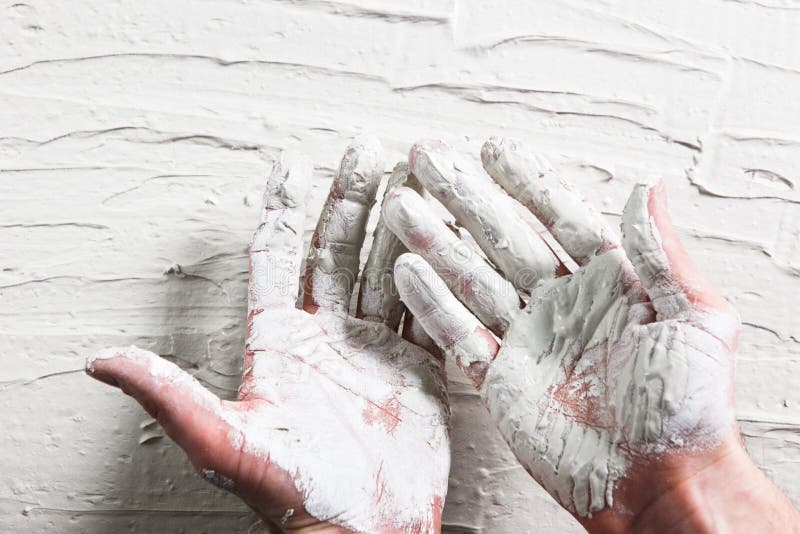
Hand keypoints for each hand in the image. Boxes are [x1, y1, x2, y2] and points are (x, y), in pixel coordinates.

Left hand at [86, 137, 449, 533]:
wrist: (365, 531)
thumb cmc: (297, 494)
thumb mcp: (227, 442)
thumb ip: (170, 395)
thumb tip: (100, 361)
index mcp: (280, 342)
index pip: (277, 257)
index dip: (283, 208)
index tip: (291, 162)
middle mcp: (328, 335)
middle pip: (337, 249)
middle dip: (352, 196)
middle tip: (369, 147)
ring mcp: (373, 347)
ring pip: (386, 268)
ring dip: (399, 224)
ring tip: (415, 177)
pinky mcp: (415, 365)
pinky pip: (428, 308)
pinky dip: (437, 274)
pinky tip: (446, 239)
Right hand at [383, 137, 797, 530]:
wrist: (660, 484)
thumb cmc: (688, 409)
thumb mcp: (695, 320)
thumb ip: (662, 254)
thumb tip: (647, 187)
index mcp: (608, 283)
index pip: (558, 217)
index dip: (525, 182)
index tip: (491, 149)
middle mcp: (562, 305)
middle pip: (503, 239)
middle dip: (465, 198)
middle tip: (429, 160)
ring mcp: (528, 341)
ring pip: (472, 279)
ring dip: (435, 242)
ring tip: (401, 206)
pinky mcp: (502, 380)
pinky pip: (460, 335)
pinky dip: (432, 306)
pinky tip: (407, 272)